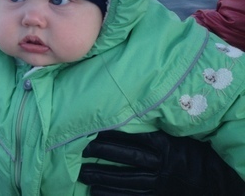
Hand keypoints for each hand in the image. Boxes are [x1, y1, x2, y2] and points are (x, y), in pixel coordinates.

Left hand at [79, 130, 244, 195]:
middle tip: (81, 152)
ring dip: (102, 178)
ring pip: (126, 181)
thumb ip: (157, 130)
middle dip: (102, 155)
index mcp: (166, 146)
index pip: (134, 138)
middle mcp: (162, 166)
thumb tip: (129, 113)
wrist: (219, 184)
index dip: (112, 135)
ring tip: (83, 175)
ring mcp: (160, 185)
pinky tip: (97, 193)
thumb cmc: (196, 157)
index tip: (92, 131)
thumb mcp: (180, 138)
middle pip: (127, 158)